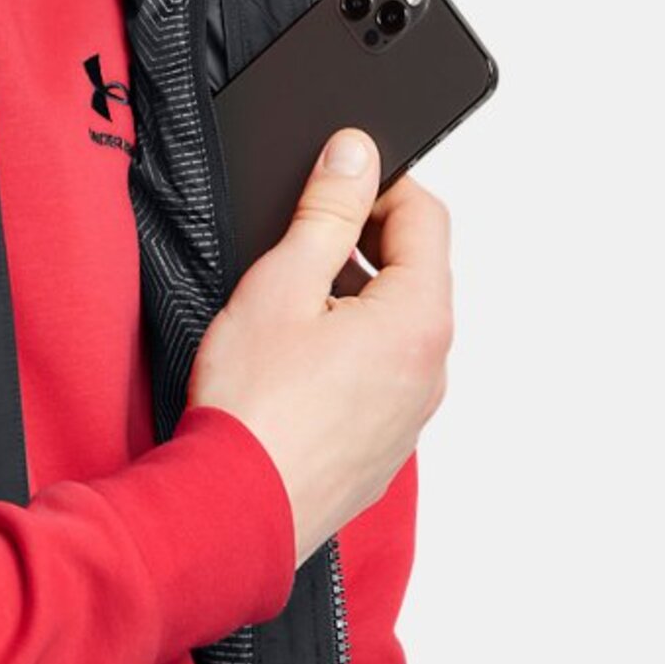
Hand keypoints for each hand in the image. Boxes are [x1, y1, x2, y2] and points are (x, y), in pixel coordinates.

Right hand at [188, 126, 453, 565]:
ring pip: (395, 327)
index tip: (334, 180)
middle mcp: (431, 369)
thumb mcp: (283, 282)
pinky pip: (380, 375)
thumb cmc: (254, 406)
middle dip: (361, 243)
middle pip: (414, 272)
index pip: (426, 217)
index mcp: (419, 319)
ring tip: (286, 307)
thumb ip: (328, 210)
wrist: (234, 510)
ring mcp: (411, 414)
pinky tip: (292, 362)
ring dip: (353, 299)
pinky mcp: (384, 446)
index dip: (379, 185)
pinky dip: (348, 350)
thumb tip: (357, 153)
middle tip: (297, 243)